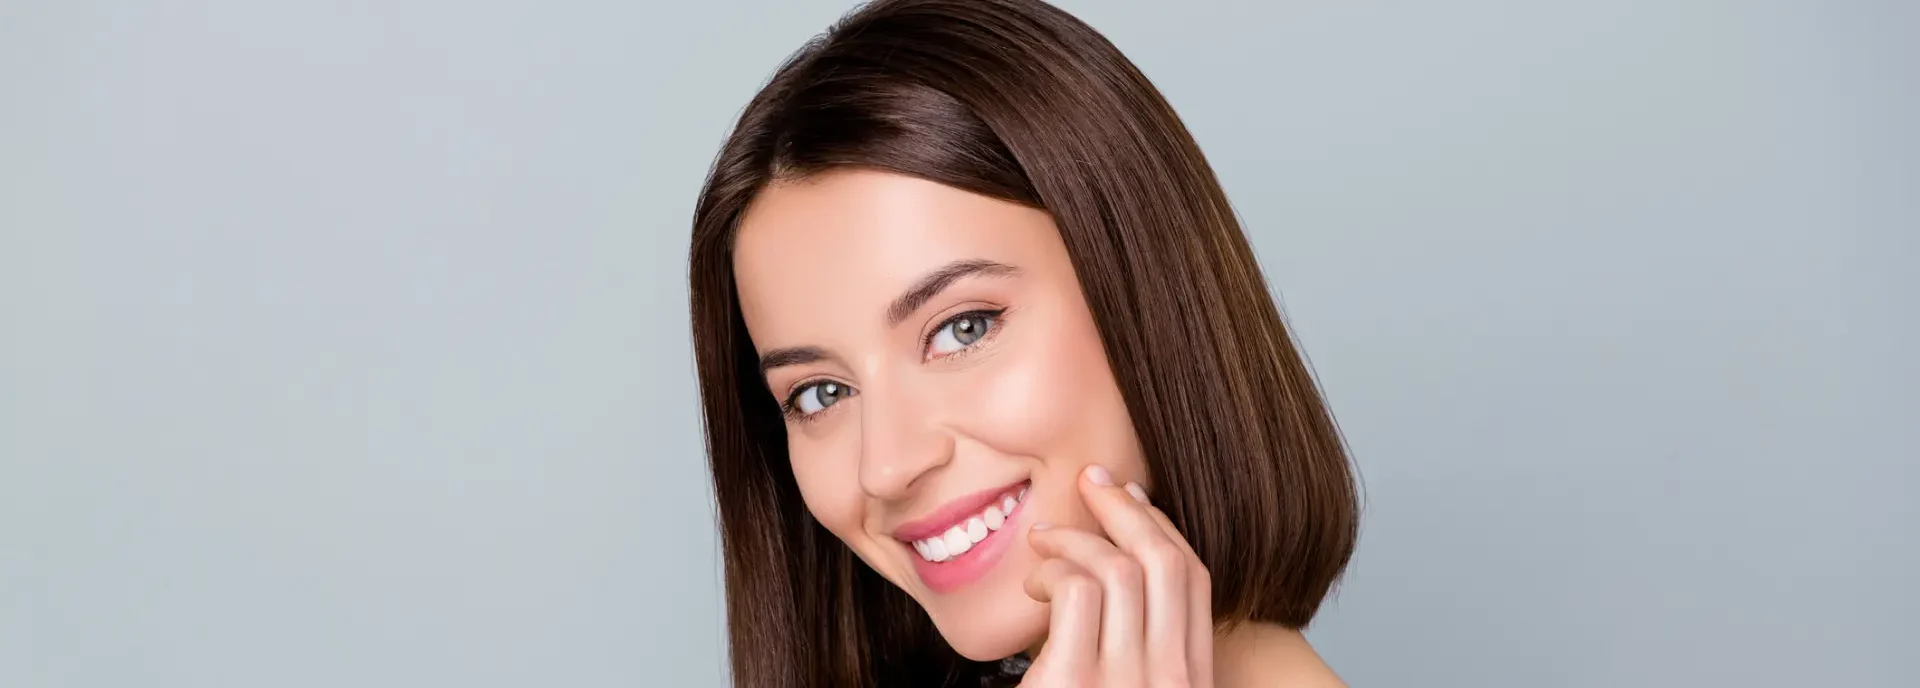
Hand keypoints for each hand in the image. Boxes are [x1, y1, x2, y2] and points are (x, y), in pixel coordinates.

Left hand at [1018, 464, 1213, 686]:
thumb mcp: (1130, 682)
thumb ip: (1139, 640)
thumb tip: (1122, 554)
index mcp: (1190, 678)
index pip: (1194, 580)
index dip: (1162, 525)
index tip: (1130, 496)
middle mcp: (1171, 680)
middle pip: (1164, 563)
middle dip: (1124, 508)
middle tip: (1089, 482)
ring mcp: (1127, 682)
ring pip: (1119, 569)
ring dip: (1074, 538)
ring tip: (1042, 539)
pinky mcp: (1076, 680)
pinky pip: (1077, 590)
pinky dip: (1052, 570)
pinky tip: (1033, 584)